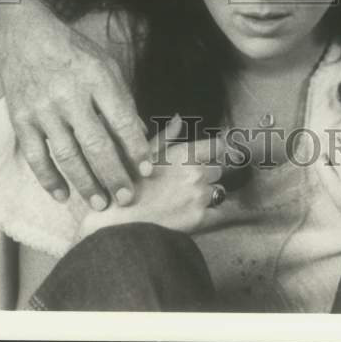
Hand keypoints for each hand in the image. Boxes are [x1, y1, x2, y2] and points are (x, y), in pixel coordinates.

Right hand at [0, 1, 150, 209]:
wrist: (24, 38)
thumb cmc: (73, 53)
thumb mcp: (106, 65)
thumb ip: (122, 99)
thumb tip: (140, 134)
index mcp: (97, 78)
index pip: (121, 120)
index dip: (136, 148)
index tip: (147, 170)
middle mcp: (70, 95)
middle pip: (96, 143)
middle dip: (113, 175)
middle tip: (127, 198)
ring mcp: (43, 109)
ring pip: (66, 155)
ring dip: (85, 183)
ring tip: (100, 203)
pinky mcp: (21, 120)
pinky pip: (36, 156)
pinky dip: (49, 179)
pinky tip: (63, 195)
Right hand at [78, 115, 226, 238]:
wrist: (117, 222)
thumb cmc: (127, 185)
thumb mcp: (144, 155)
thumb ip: (166, 136)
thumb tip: (178, 118)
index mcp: (184, 154)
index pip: (218, 146)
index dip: (218, 150)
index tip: (215, 154)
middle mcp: (196, 173)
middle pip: (219, 169)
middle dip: (210, 174)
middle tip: (195, 182)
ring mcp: (199, 196)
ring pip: (220, 191)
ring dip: (212, 193)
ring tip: (194, 199)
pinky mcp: (200, 220)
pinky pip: (223, 214)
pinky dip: (223, 213)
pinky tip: (219, 214)